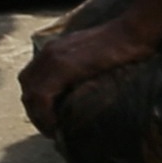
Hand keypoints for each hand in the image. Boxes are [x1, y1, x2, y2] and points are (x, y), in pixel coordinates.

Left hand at [17, 15, 153, 134]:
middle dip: (34, 111)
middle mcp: (48, 53)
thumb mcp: (96, 55)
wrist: (134, 31)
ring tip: (53, 130)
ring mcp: (53, 58)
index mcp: (54, 50)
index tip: (50, 117)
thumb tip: (83, 91)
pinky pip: (42, 97)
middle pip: (27, 88)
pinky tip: (56, 125)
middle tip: (49, 128)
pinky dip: (45, 114)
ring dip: (38, 116)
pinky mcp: (62, 67)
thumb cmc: (125, 43)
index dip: (36, 101)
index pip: (32, 79)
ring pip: (30, 95)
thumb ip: (82, 68)